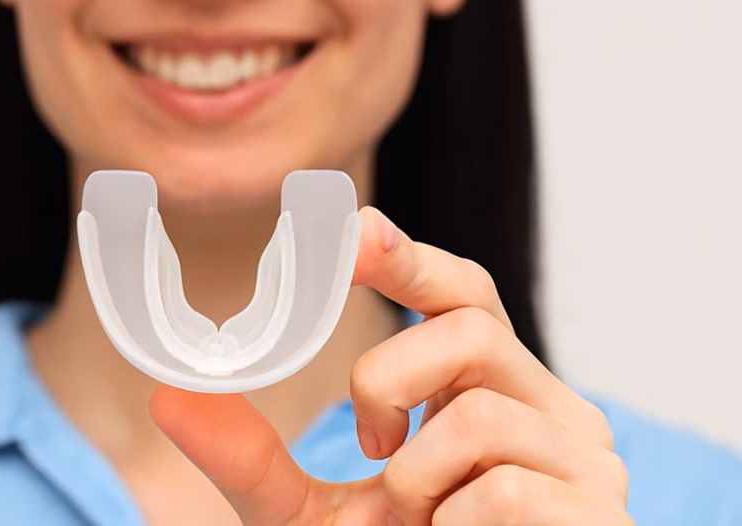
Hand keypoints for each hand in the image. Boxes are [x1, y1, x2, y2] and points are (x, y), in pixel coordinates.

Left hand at [149, 206, 631, 524]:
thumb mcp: (309, 514)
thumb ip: (250, 460)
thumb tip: (167, 398)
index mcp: (486, 388)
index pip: (461, 294)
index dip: (408, 256)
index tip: (351, 233)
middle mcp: (545, 406)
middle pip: (468, 325)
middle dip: (389, 378)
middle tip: (369, 441)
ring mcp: (582, 456)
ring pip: (477, 415)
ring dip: (413, 480)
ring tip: (422, 520)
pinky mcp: (596, 510)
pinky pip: (501, 489)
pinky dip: (452, 523)